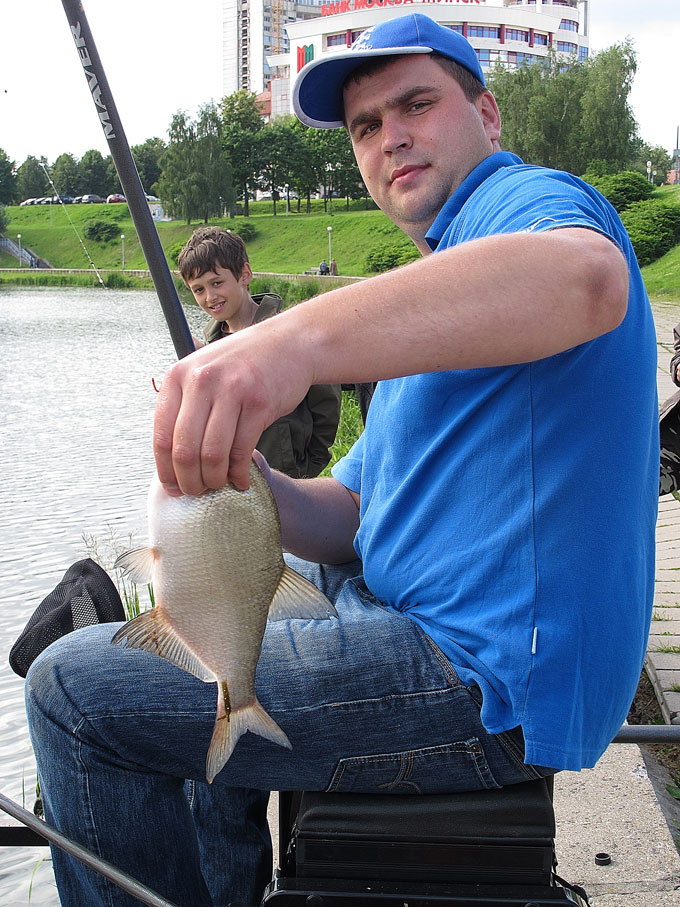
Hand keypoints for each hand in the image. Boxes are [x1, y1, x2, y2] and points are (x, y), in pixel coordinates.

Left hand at [153, 319, 312, 495]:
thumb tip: (172, 458)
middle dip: (190, 481)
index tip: (174, 488)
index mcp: (179, 377)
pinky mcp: (259, 404)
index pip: (162, 436)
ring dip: (215, 480)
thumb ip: (185, 406)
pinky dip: (239, 473)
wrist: (290, 344)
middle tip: (197, 492)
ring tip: (219, 485)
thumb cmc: (244, 364)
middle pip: (185, 450)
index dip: (166, 471)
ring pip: (212, 455)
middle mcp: (201, 381)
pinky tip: (241, 480)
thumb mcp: (203, 372)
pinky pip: (242, 451)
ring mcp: (231, 391)